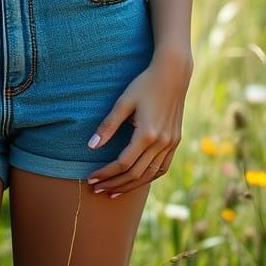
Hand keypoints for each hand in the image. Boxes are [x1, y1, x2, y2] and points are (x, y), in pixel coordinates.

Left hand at [85, 50, 192, 195]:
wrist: (173, 74)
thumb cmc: (144, 84)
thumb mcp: (123, 102)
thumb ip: (108, 125)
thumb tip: (91, 146)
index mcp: (147, 134)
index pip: (123, 163)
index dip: (105, 173)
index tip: (91, 178)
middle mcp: (161, 143)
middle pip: (136, 174)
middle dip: (114, 183)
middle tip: (97, 189)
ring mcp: (171, 144)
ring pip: (150, 175)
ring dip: (130, 185)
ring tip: (112, 191)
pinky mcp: (175, 142)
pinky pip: (162, 168)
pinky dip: (148, 177)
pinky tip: (136, 180)